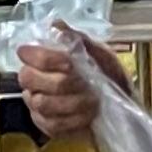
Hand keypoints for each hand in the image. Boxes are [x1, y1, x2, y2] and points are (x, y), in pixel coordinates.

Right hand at [16, 33, 131, 139]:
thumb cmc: (110, 76)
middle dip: (61, 82)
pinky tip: (88, 115)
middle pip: (29, 79)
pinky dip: (74, 120)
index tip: (69, 62)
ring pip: (42, 103)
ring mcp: (37, 104)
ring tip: (93, 100)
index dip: (46, 58)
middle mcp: (34, 80)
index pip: (28, 54)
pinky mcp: (47, 125)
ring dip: (72, 102)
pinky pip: (52, 124)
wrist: (124, 105)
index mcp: (44, 58)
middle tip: (85, 84)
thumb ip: (79, 40)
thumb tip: (58, 25)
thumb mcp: (102, 54)